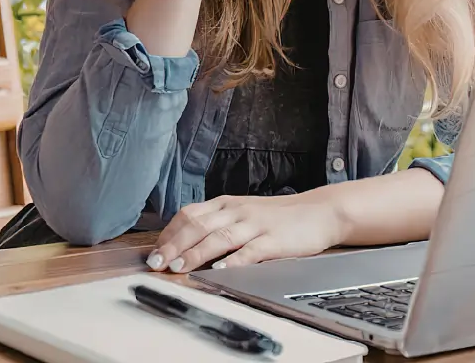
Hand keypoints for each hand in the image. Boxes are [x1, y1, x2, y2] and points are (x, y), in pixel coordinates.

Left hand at [146, 192, 347, 273]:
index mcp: (227, 203)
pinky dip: (234, 261)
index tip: (155, 251)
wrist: (319, 211)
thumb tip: (185, 242)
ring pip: (219, 236)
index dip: (169, 233)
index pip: (190, 215)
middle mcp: (237, 211)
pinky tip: (221, 270)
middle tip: (157, 263)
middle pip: (199, 225)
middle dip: (174, 245)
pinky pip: (251, 251)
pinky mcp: (274, 240)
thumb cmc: (278, 216)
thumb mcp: (243, 212)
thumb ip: (218, 223)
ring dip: (196, 253)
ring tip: (179, 267)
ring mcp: (256, 224)